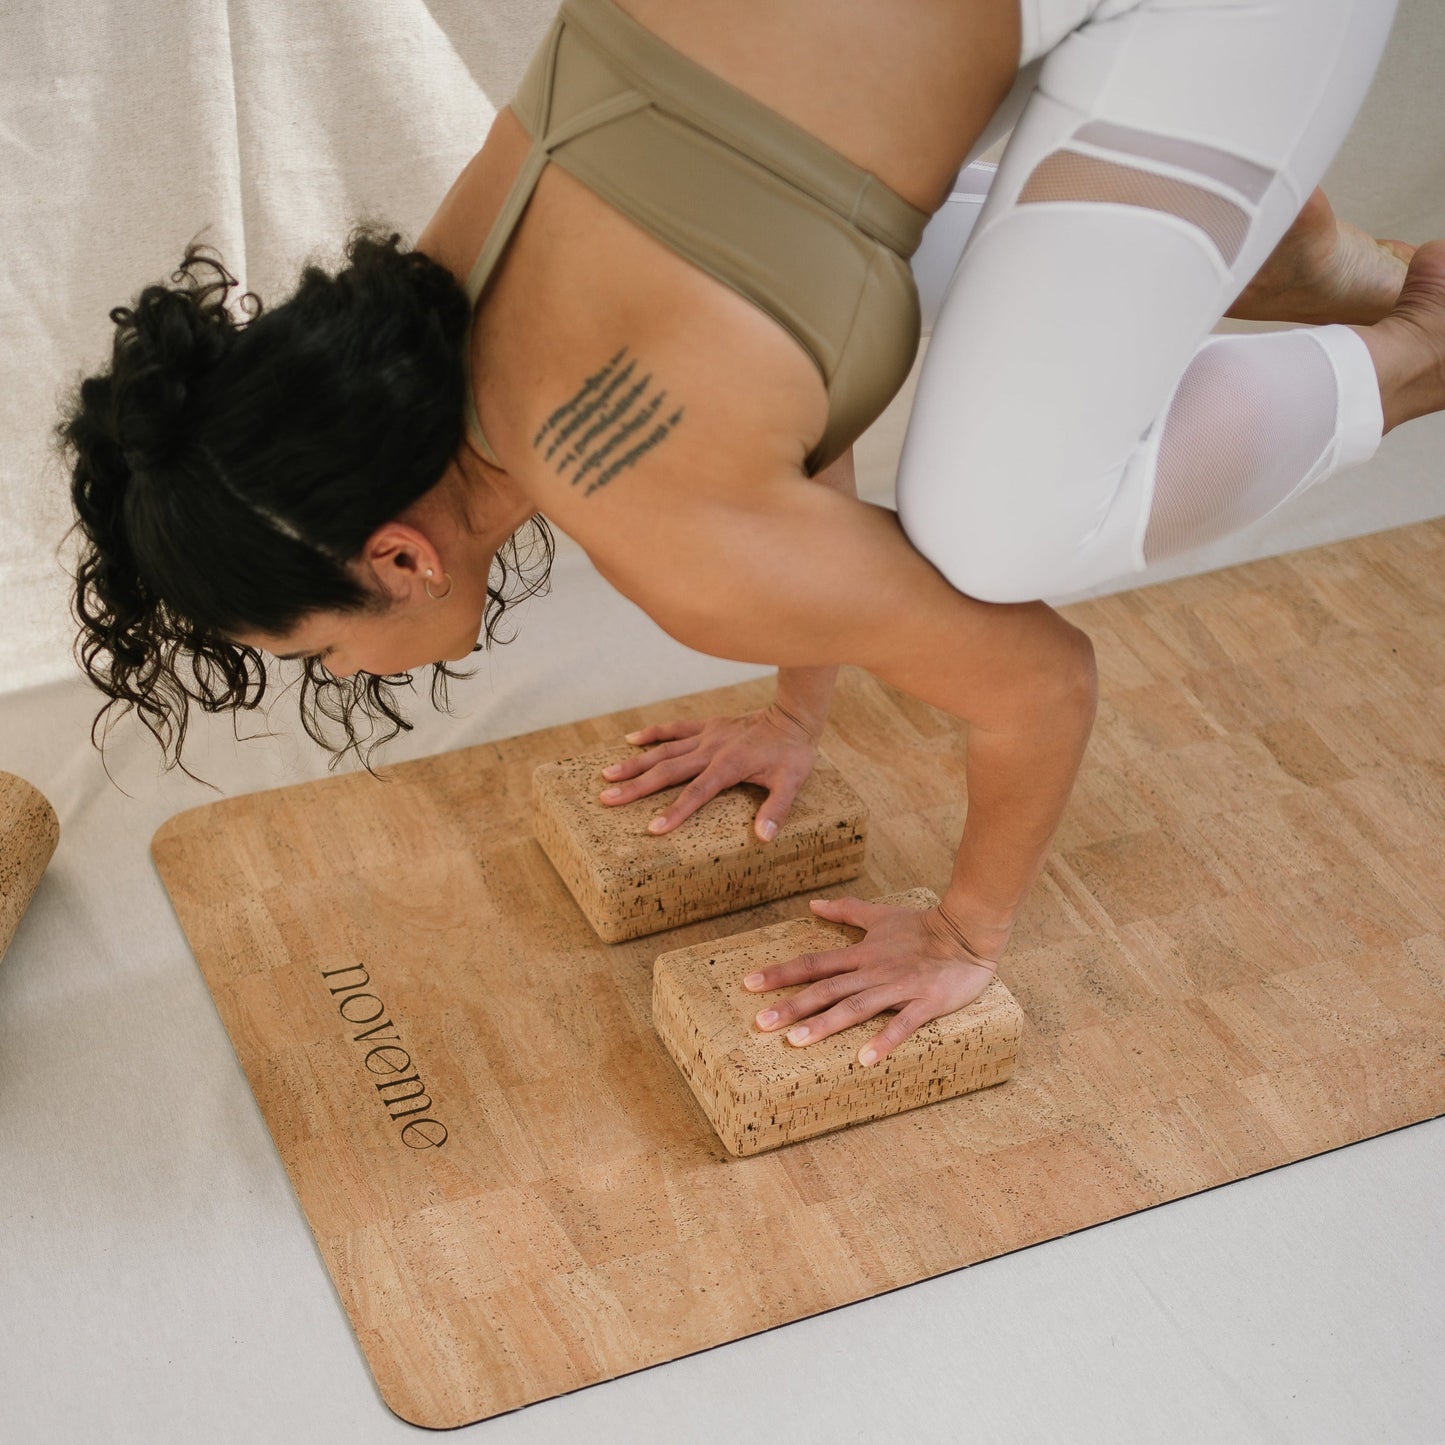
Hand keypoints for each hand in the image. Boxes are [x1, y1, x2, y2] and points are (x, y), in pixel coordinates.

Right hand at [598, 704, 818, 838]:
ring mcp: (705, 736)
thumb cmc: (792, 753)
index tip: (652, 828)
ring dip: (635, 763)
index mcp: (727, 767)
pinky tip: (630, 739)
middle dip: (636, 787)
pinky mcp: (707, 726)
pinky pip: (675, 728)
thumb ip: (776, 809)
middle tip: (607, 799)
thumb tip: (764, 837)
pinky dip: (653, 732)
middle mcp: (710, 750)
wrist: (793, 716)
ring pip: (663, 750)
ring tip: (608, 775)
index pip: (695, 794)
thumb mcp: (791, 783)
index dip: (674, 812)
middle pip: (666, 771)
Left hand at [743, 896, 998, 1064]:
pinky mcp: (925, 1002)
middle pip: (826, 989)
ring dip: (826, 1024)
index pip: (813, 963)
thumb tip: (812, 903)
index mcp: (861, 954)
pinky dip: (884, 1040)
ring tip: (797, 1042)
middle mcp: (873, 971)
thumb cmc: (924, 926)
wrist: (969, 931)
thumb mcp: (881, 915)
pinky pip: (903, 1024)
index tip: (749, 984)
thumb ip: (846, 911)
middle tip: (760, 1023)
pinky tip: (865, 1059)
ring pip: (856, 1007)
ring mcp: (898, 987)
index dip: (780, 973)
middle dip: (792, 1006)